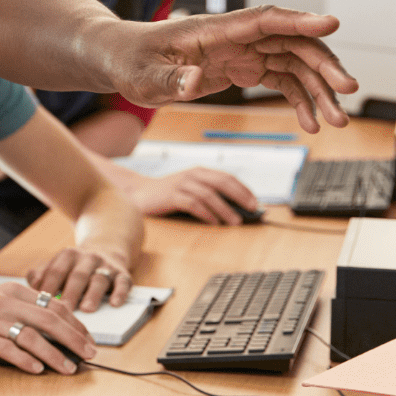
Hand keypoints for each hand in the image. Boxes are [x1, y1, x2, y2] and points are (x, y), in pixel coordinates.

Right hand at [0, 282, 92, 373]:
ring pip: (31, 337)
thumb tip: (57, 328)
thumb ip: (24, 309)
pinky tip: (38, 369)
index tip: (88, 339)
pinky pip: (7, 349)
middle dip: (74, 338)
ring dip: (54, 355)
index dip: (75, 323)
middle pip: (48, 320)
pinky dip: (26, 361)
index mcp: (13, 291)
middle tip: (89, 354)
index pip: (54, 304)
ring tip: (68, 368)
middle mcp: (4, 302)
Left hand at [26, 247, 131, 311]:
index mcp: (68, 256)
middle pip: (77, 276)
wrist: (106, 250)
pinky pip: (123, 283)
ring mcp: (106, 266)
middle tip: (63, 310)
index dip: (48, 287)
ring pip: (99, 279)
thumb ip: (41, 275)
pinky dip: (120, 293)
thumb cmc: (73, 268)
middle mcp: (87, 258)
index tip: (41, 304)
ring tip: (87, 310)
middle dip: (70, 293)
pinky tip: (114, 304)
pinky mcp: (123, 274)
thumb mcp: (57, 266)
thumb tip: (32, 285)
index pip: (55, 271)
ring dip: (93, 295)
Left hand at [107, 7, 358, 132]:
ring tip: (337, 120)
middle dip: (323, 65)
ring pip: (294, 64)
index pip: (265, 19)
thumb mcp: (143, 77)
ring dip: (318, 90)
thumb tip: (193, 82)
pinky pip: (281, 81)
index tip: (332, 24)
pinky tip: (311, 123)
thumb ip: (169, 80)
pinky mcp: (243, 68)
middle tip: (348, 92)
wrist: (123, 61)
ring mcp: (243, 51)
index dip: (300, 20)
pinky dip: (299, 100)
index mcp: (215, 30)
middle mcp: (237, 37)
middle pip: (292, 43)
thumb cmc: (131, 62)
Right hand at [128, 167, 260, 225]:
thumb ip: (209, 195)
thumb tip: (237, 209)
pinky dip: (206, 214)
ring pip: (209, 195)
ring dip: (225, 209)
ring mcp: (181, 184)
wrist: (139, 194)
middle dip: (240, 196)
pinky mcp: (171, 196)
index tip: (256, 202)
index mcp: (200, 172)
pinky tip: (214, 222)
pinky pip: (193, 204)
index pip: (227, 177)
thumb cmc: (169, 195)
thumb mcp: (190, 189)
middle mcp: (192, 175)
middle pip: (222, 182)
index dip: (243, 189)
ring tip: (235, 221)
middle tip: (251, 209)